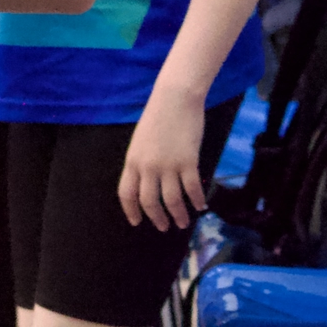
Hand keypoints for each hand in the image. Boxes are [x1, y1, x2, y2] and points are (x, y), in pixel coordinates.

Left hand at [119, 86, 208, 229]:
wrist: (174, 99)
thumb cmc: (158, 117)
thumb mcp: (141, 141)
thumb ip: (142, 162)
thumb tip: (148, 183)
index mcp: (132, 160)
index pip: (126, 193)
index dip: (131, 210)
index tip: (136, 222)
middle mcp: (147, 166)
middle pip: (149, 201)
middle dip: (156, 218)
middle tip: (164, 227)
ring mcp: (168, 165)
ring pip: (171, 200)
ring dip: (178, 215)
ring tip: (183, 222)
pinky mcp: (188, 162)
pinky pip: (192, 188)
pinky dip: (196, 200)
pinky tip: (200, 206)